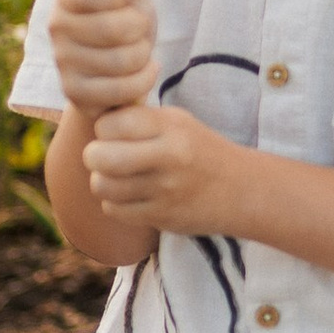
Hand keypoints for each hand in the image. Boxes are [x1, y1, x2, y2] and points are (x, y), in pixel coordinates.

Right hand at [47, 0, 157, 115]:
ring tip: (139, 51)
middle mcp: (56, 25)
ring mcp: (63, 61)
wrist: (121, 69)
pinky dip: (144, 80)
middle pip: (114, 29)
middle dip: (141, 30)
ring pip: (122, 60)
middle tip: (139, 30)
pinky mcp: (74, 92)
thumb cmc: (126, 22)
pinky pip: (122, 89)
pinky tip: (143, 71)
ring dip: (144, 55)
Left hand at [80, 100, 234, 236]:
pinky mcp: (162, 216)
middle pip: (100, 157)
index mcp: (170, 126)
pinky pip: (114, 210)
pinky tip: (130, 196)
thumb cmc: (198, 149)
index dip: (104, 129)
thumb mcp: (177, 122)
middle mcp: (169, 157)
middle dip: (93, 157)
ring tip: (116, 177)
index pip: (110, 124)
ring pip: (102, 187)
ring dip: (102, 182)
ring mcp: (165, 190)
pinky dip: (115, 204)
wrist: (240, 189)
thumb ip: (139, 118)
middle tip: (102, 157)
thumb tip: (93, 116)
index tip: (114, 133)